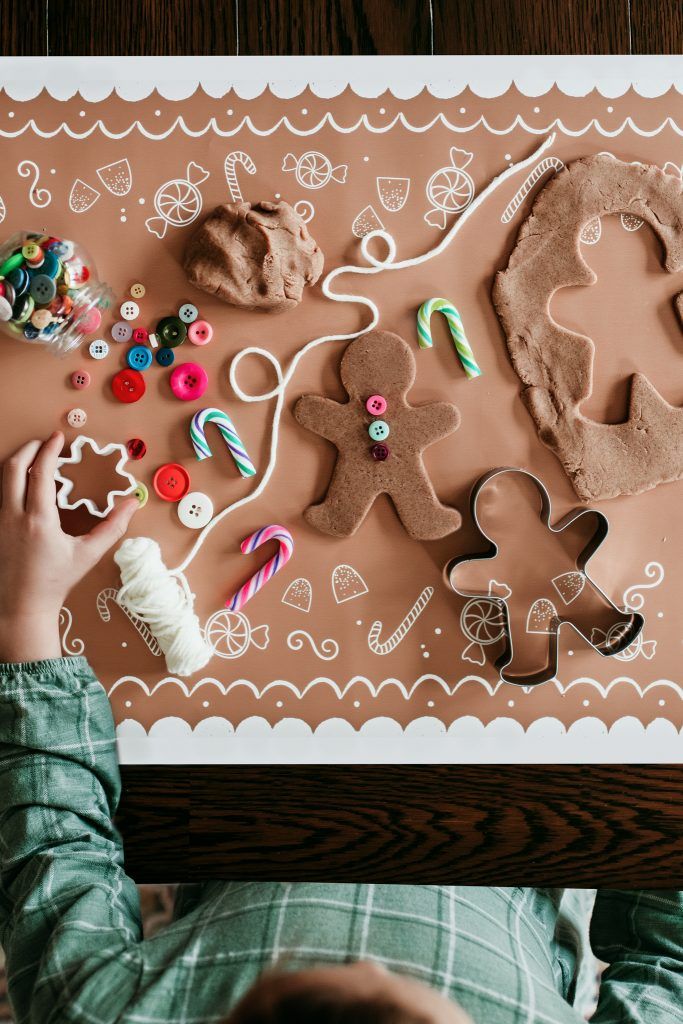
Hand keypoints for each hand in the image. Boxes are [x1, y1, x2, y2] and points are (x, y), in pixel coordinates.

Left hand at [0, 432, 137, 662]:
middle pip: (13, 467)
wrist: (22, 606)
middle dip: (28, 448)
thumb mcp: (88, 554)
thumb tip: (131, 504)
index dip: (50, 450)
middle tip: (44, 442)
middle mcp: (12, 516)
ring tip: (35, 460)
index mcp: (38, 520)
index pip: (41, 472)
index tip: (58, 438)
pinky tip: (26, 487)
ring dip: (18, 464)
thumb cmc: (54, 582)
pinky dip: (12, 483)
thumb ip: (113, 527)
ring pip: (3, 480)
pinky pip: (0, 496)